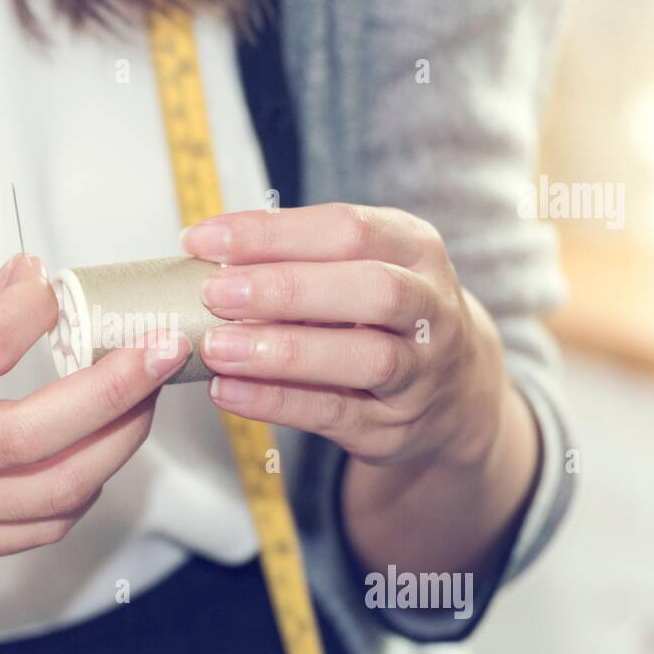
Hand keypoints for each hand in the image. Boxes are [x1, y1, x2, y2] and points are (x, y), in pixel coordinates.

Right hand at [0, 254, 190, 573]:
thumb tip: (29, 283)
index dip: (42, 306)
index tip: (66, 285)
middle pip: (34, 432)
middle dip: (118, 387)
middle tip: (161, 349)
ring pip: (50, 494)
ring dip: (115, 443)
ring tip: (141, 398)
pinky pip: (32, 530)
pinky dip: (80, 489)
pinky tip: (95, 449)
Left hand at [181, 203, 507, 467]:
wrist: (451, 389)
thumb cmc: (380, 312)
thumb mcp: (356, 266)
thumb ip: (296, 257)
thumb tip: (206, 252)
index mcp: (413, 247)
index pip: (345, 228)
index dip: (270, 232)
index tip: (202, 239)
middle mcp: (428, 306)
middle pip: (371, 290)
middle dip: (287, 289)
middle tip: (215, 293)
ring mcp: (420, 370)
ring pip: (364, 358)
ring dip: (283, 351)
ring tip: (217, 347)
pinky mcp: (393, 425)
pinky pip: (334, 412)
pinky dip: (275, 401)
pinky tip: (227, 390)